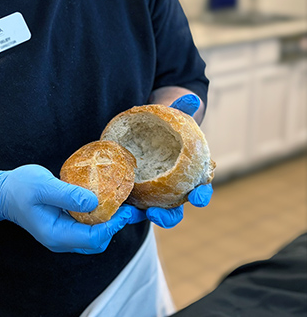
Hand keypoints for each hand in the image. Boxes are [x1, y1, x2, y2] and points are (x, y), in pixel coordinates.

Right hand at [0, 165, 131, 253]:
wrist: (3, 192)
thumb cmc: (20, 187)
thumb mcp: (43, 186)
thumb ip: (67, 195)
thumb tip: (95, 202)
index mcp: (56, 235)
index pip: (93, 238)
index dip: (113, 225)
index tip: (125, 209)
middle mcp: (61, 240)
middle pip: (97, 242)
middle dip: (115, 226)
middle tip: (129, 207)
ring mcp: (63, 234)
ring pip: (94, 236)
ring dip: (110, 222)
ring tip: (122, 203)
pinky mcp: (65, 225)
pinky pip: (87, 227)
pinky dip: (100, 217)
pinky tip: (106, 201)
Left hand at [125, 93, 212, 228]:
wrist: (143, 129)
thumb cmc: (164, 124)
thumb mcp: (172, 114)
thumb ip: (182, 107)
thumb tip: (192, 99)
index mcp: (188, 176)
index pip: (199, 189)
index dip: (201, 196)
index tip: (198, 197)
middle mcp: (171, 191)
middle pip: (175, 210)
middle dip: (168, 217)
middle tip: (157, 214)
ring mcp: (152, 195)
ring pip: (150, 212)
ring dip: (141, 217)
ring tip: (132, 215)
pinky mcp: (133, 193)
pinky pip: (129, 205)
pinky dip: (124, 209)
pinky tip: (115, 209)